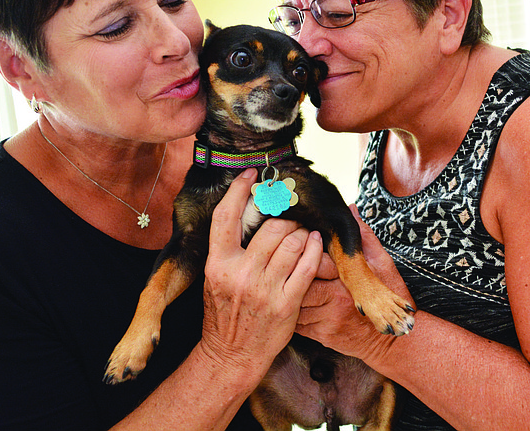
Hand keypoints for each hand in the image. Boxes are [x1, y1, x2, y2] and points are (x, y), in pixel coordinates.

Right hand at [198, 168, 322, 376]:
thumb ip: (227, 250)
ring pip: (293, 242)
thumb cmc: (224, 314)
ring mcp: (265, 289)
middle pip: (272, 227)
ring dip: (302, 232)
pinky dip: (314, 250)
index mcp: (218, 265)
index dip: (239, 190)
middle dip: (286, 217)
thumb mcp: (215, 279)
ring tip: (302, 232)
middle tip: (290, 216)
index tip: (251, 174)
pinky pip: (308, 266)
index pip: (226, 218)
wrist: (231, 355)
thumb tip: (243, 213)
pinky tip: (315, 244)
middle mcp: (241, 274)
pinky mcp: (287, 303)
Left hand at [296, 205, 412, 364]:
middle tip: (283, 262)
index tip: (299, 245)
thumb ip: (364, 238)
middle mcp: (335, 302)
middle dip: (289, 274)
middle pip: (299, 284)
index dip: (302, 254)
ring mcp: (326, 321)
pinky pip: (296, 323)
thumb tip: (351, 211)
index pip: (314, 264)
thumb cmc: (389, 300)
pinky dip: (290, 311)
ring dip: (286, 292)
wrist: (391, 341)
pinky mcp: (321, 336)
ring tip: (282, 280)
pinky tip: (290, 301)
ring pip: (293, 304)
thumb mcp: (383, 264)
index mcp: (349, 282)